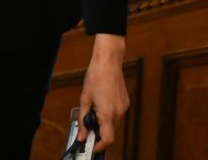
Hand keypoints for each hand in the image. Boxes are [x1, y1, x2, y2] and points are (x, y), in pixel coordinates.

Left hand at [77, 34, 129, 150]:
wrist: (108, 61)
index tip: (91, 145)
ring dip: (104, 122)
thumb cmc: (96, 76)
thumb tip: (81, 134)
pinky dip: (109, 114)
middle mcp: (118, 112)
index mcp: (107, 113)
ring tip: (95, 108)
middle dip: (99, 131)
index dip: (99, 145)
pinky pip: (117, 114)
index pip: (107, 139)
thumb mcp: (84, 99)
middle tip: (88, 124)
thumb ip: (82, 119)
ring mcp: (124, 107)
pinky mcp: (126, 102)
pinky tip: (102, 102)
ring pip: (114, 123)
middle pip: (110, 131)